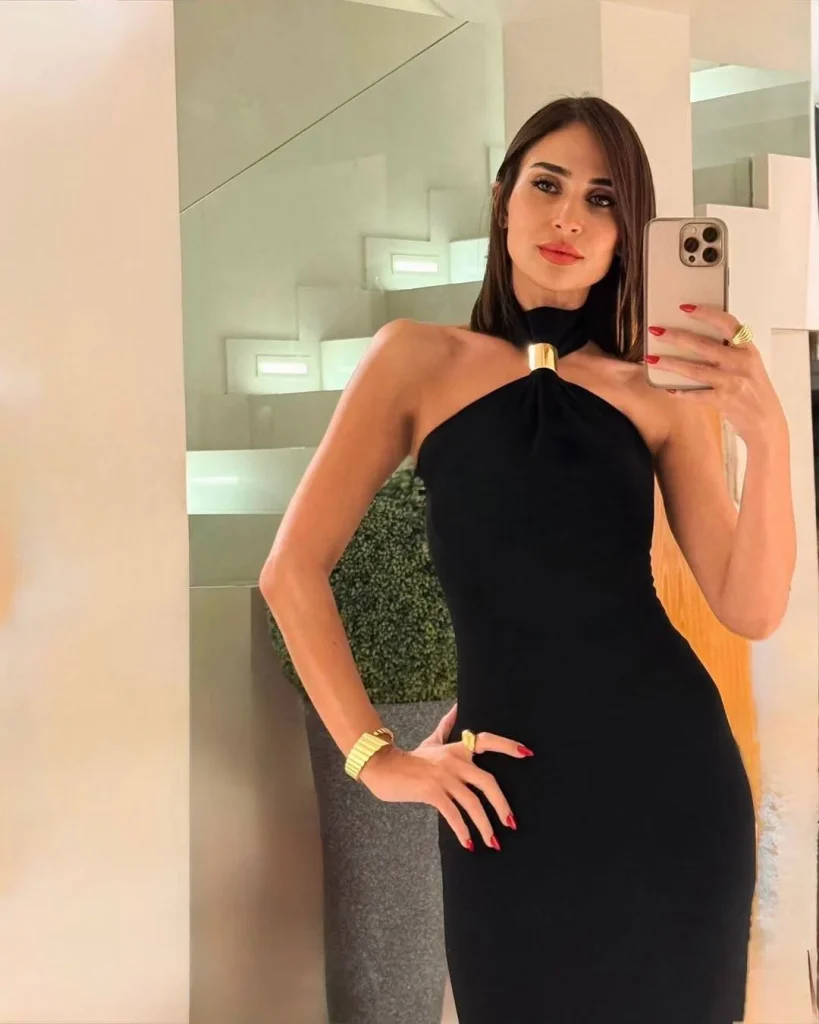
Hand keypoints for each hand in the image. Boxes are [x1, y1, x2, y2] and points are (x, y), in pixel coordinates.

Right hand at [358, 704, 533, 851]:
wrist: (383, 767)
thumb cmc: (410, 758)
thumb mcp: (431, 741)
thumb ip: (446, 726)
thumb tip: (457, 706)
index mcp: (456, 748)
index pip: (486, 741)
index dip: (507, 746)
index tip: (527, 754)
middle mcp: (453, 760)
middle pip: (487, 782)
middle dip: (502, 805)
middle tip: (512, 824)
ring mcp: (443, 776)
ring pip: (472, 802)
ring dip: (485, 825)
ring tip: (493, 842)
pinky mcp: (431, 791)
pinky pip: (453, 813)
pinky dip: (463, 830)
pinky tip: (468, 844)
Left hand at [645, 304, 787, 447]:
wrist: (766, 420)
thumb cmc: (754, 390)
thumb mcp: (749, 364)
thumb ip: (730, 352)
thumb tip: (695, 340)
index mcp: (747, 349)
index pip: (728, 324)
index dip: (707, 314)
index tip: (686, 308)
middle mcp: (740, 363)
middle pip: (704, 345)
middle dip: (677, 337)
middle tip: (656, 331)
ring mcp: (732, 382)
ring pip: (695, 370)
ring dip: (671, 364)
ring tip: (651, 359)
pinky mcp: (724, 401)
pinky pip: (696, 395)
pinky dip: (681, 392)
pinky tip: (668, 389)